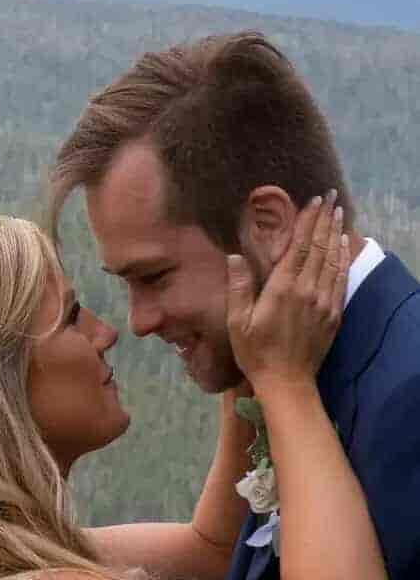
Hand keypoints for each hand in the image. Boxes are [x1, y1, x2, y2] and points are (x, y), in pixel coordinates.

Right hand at [226, 190, 349, 391]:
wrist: (286, 382)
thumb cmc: (255, 351)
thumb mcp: (237, 322)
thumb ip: (238, 288)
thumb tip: (235, 256)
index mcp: (283, 289)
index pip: (298, 247)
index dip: (306, 222)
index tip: (313, 200)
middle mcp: (308, 290)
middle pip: (319, 248)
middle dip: (324, 220)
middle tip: (331, 197)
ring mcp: (324, 302)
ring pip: (333, 260)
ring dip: (336, 234)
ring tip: (338, 214)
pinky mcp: (334, 313)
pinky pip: (341, 279)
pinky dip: (343, 258)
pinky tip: (344, 246)